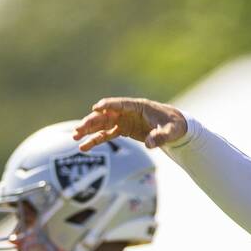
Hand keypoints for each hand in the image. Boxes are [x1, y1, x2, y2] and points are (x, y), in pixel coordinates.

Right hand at [73, 97, 187, 150]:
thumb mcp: (171, 131)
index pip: (120, 104)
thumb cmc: (174, 125)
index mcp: (138, 106)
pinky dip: (96, 140)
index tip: (96, 108)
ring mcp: (124, 120)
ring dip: (89, 130)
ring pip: (102, 124)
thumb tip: (149, 144)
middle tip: (78, 129)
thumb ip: (160, 137)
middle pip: (106, 115)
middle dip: (91, 122)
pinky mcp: (123, 129)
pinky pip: (106, 134)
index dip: (108, 105)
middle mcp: (127, 112)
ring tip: (75, 137)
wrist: (175, 127)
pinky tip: (84, 146)